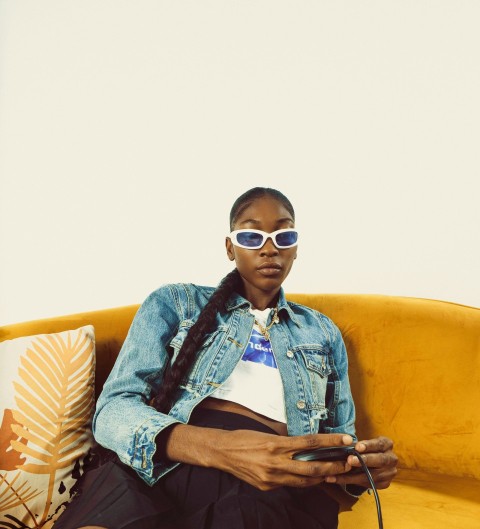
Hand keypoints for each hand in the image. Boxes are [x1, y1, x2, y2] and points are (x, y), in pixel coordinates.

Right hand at [164, 423, 353, 490]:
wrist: (222, 452)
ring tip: (335, 471)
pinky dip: (303, 481)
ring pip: (304, 481)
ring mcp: (272, 478)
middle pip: (312, 467)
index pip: (310, 443)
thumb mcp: (267, 433)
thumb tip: (307, 443)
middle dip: (334, 466)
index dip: (331, 442)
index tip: (346, 439)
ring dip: (321, 476)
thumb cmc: (244, 438)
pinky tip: (311, 477)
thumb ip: (287, 440)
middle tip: (348, 462)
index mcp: (277, 444)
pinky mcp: (268, 487)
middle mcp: (276, 463)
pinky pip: (291, 485)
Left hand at [325, 436, 397, 488]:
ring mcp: (389, 473)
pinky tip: (338, 479)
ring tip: (339, 473)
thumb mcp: (366, 444)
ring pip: (373, 475)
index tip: (357, 447)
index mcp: (387, 445)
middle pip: (380, 460)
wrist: (375, 462)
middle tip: (349, 460)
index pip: (379, 444)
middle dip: (364, 461)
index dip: (368, 445)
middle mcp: (391, 459)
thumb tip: (344, 448)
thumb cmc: (367, 450)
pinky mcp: (384, 483)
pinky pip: (367, 484)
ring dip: (354, 475)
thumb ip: (359, 447)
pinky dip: (351, 481)